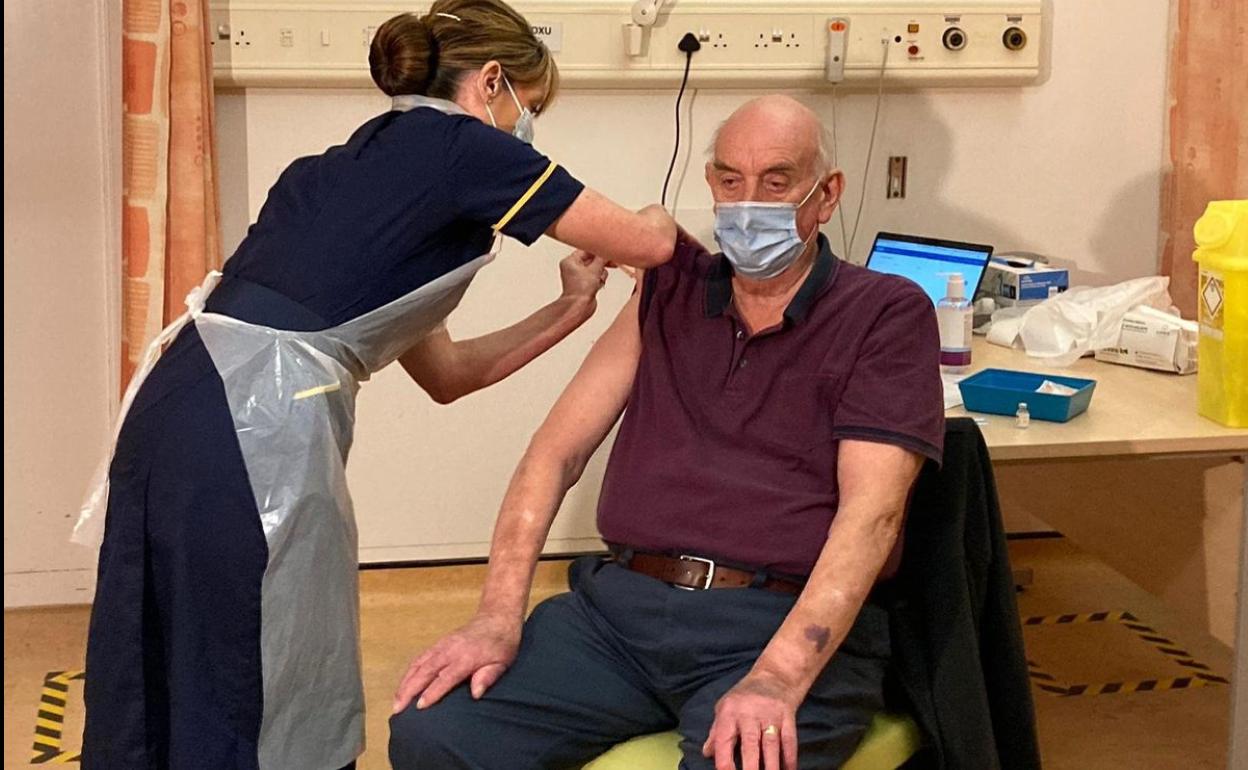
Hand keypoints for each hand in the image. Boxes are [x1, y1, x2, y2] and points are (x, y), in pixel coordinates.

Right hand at [392, 612, 521, 713]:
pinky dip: (409, 672)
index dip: (432, 692)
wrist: (496, 618)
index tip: (420, 706)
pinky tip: (403, 685)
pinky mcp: (438, 644)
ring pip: (418, 664)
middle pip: (425, 670)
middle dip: (409, 690)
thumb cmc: (502, 643)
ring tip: (396, 701)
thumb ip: (489, 676)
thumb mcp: (503, 661)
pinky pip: (419, 658)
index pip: (446, 677)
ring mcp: (442, 645)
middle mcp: (450, 650)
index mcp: (466, 657)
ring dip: (405, 682)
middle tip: (397, 709)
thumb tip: (476, 693)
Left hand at [559, 250, 609, 304]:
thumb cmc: (580, 290)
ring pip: (596, 269)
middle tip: (612, 263)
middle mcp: (573, 268)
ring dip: (601, 273)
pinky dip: (599, 280)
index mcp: (570, 261)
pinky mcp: (585, 284)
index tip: (608, 252)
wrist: (579, 307)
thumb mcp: (594, 269)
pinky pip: (596, 277)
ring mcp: (579, 277)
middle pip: (592, 259)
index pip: (587, 250)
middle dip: (601, 264)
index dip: (599, 251)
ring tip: (599, 279)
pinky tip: (598, 285)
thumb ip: (602, 258)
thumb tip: (608, 251)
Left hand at [702, 669, 800, 769]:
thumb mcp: (724, 707)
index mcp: (730, 712)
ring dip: (771, 766)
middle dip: (750, 767)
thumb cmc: (744, 696)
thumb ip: (716, 732)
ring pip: (772, 745)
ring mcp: (771, 716)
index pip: (724, 738)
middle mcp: (750, 714)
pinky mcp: (788, 718)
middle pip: (750, 743)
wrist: (775, 676)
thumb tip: (707, 753)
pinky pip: (790, 741)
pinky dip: (790, 759)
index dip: (724, 760)